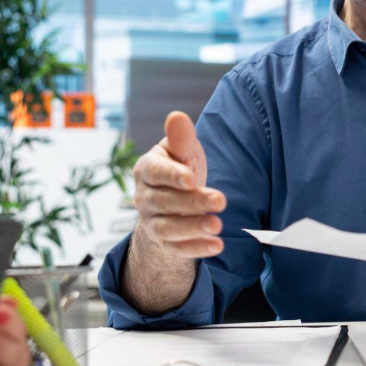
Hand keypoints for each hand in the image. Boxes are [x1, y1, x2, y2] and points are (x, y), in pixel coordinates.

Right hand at [133, 111, 226, 258]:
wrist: (173, 197)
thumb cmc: (180, 166)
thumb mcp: (183, 150)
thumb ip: (181, 138)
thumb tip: (177, 117)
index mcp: (147, 169)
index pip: (156, 172)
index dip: (173, 176)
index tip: (192, 179)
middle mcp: (144, 197)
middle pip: (166, 202)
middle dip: (193, 202)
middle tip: (220, 201)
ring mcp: (151, 221)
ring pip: (169, 228)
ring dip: (193, 228)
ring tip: (218, 225)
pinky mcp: (164, 241)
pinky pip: (177, 249)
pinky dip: (196, 249)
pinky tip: (216, 246)